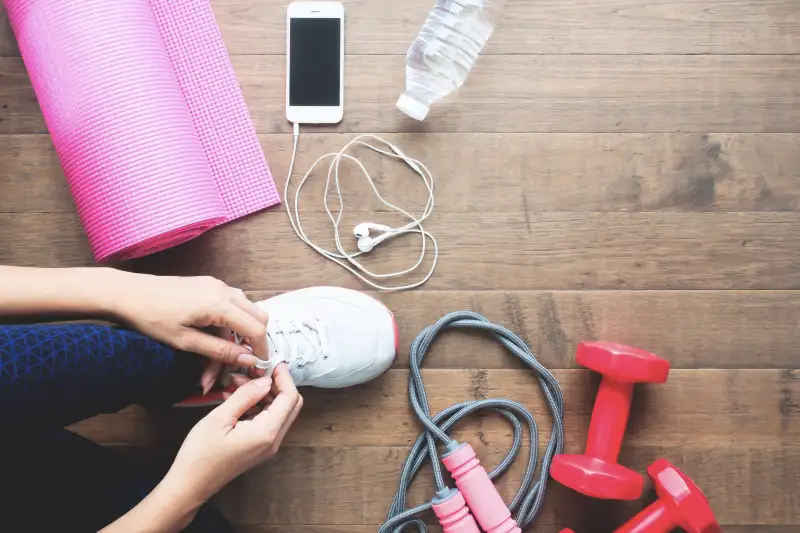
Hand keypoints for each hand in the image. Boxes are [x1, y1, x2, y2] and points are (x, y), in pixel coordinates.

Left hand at [106, 272, 268, 389]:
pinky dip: (231, 321)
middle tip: (243, 362)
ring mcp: (217, 285)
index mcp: (219, 305)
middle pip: (259, 316)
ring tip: (221, 354)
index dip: (261, 350)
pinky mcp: (209, 284)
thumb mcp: (185, 341)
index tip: (258, 367)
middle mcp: (224, 290)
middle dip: (255, 341)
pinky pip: (232, 302)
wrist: (127, 293)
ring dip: (241, 332)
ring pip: (246, 309)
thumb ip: (220, 351)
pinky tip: (215, 337)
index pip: (256, 329)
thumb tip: (248, 359)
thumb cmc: (151, 317)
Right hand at [161, 364, 302, 505]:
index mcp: (267, 432)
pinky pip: (266, 420)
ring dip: (263, 393)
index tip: (270, 362)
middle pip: (290, 404)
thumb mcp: (220, 417)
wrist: (190, 485)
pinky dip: (256, 405)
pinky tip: (235, 397)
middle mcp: (273, 440)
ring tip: (237, 383)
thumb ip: (246, 396)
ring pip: (278, 411)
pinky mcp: (259, 447)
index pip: (290, 397)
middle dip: (275, 383)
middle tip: (254, 371)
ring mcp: (267, 445)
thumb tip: (265, 380)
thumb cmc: (200, 454)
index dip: (283, 377)